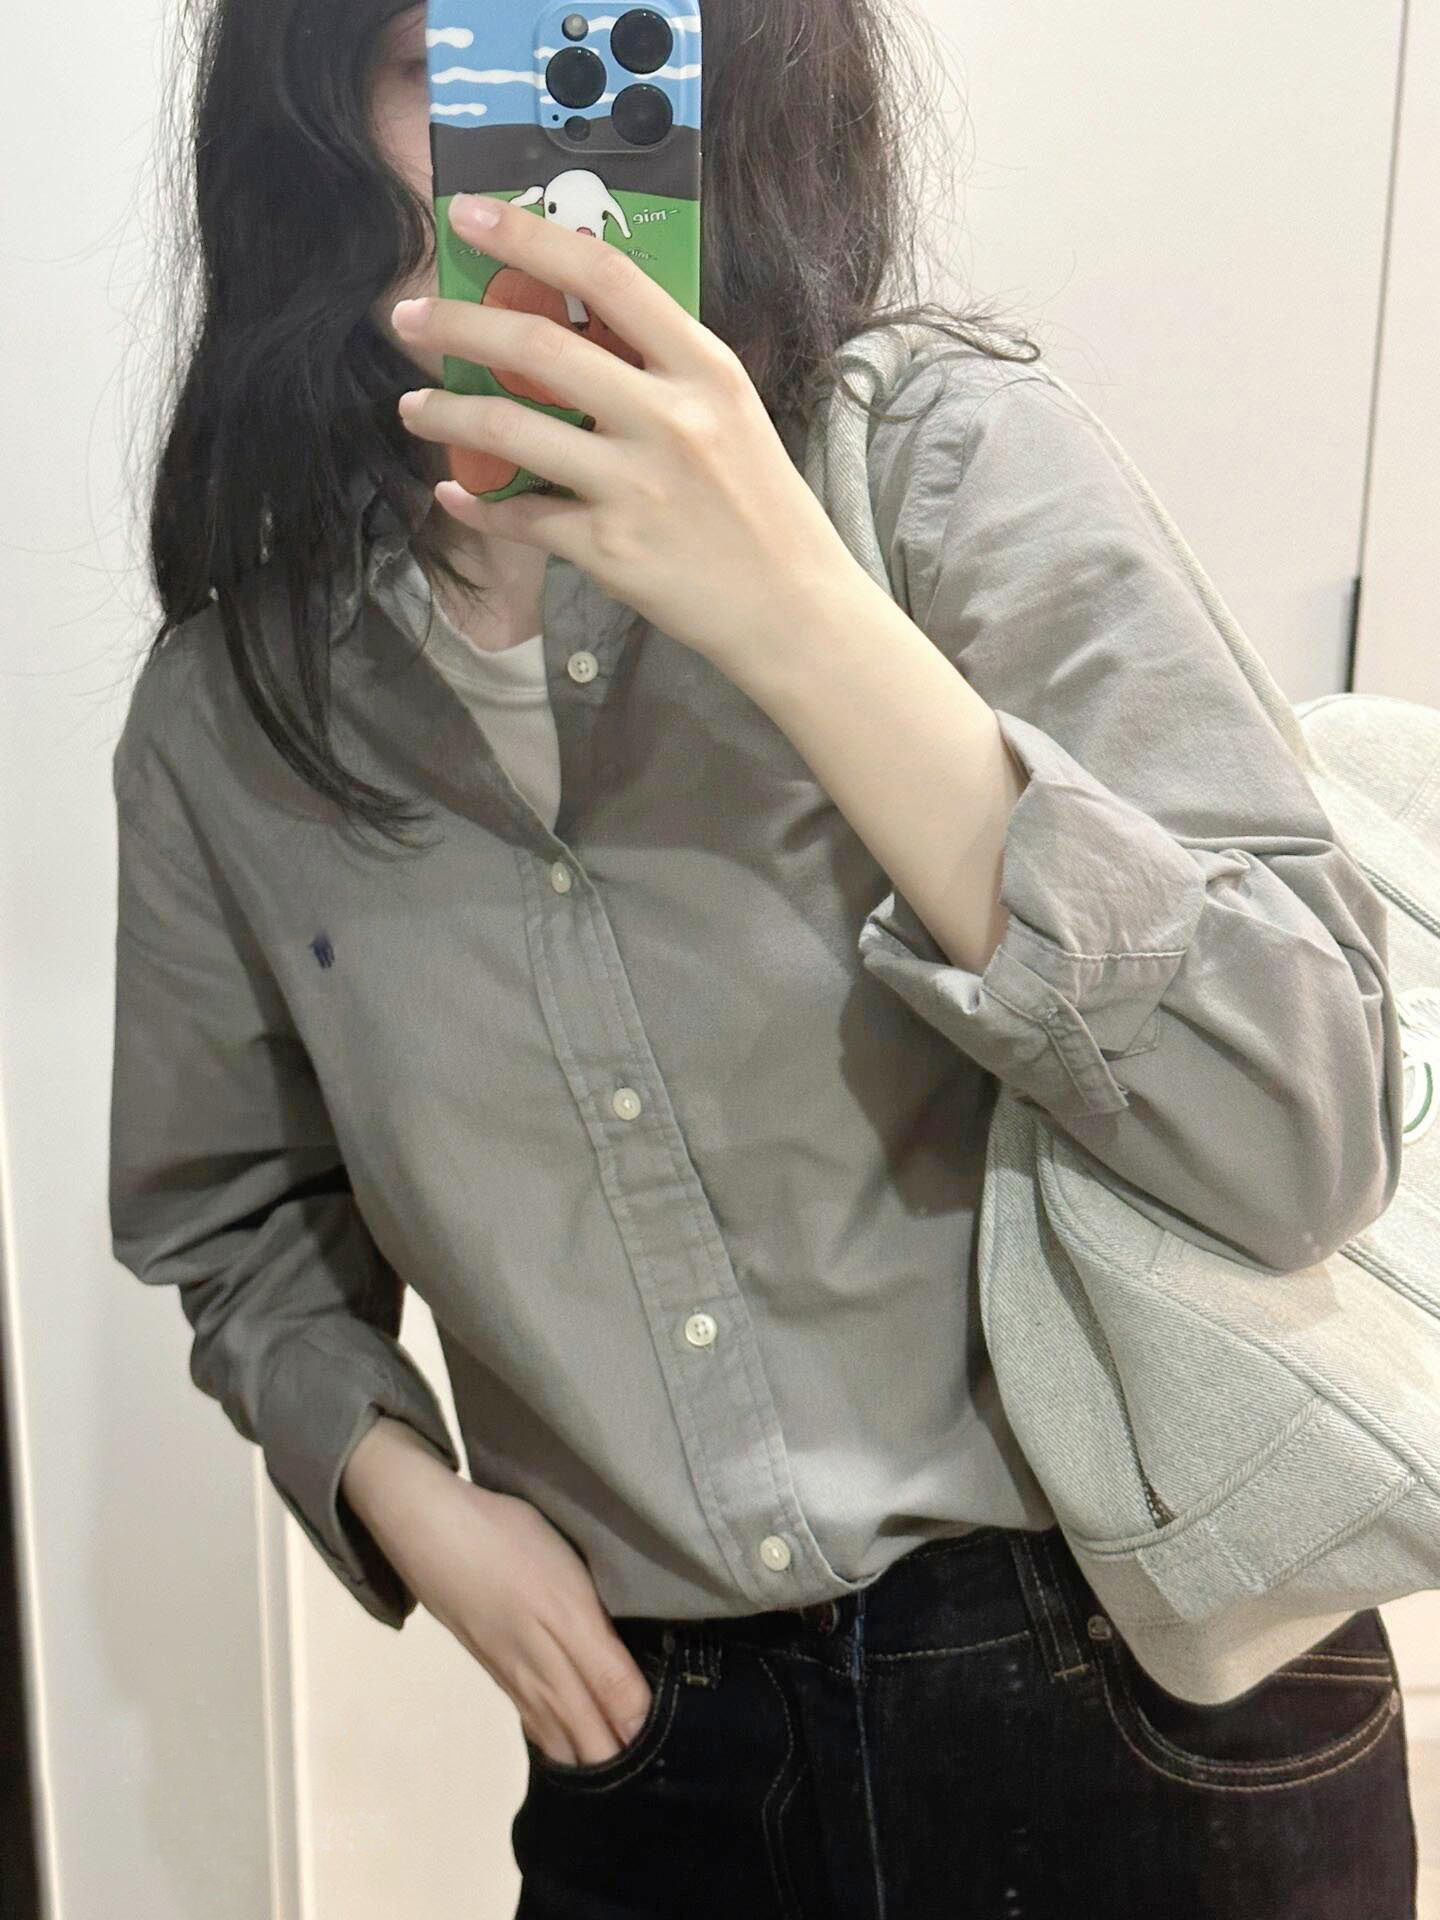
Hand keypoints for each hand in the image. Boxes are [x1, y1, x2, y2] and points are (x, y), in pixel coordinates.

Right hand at [343, 1417, 653, 1766]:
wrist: (432, 1531)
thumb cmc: (511, 1547)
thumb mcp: (572, 1594)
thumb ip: (606, 1664)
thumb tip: (636, 1718)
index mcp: (569, 1656)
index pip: (619, 1715)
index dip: (647, 1738)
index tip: (680, 1748)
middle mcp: (540, 1681)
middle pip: (586, 1739)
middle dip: (618, 1757)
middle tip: (655, 1770)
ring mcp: (514, 1675)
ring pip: (558, 1734)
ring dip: (587, 1754)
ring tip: (616, 1768)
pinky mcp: (496, 1662)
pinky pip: (535, 1720)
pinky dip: (557, 1740)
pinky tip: (566, 1742)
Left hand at [390, 191, 867, 668]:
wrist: (794, 607)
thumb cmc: (759, 506)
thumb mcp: (729, 413)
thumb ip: (662, 369)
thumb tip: (572, 329)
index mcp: (702, 369)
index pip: (605, 277)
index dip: (527, 237)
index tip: (468, 216)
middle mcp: (668, 419)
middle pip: (538, 349)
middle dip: (457, 326)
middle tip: (410, 318)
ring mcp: (635, 487)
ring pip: (510, 433)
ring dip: (445, 416)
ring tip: (414, 408)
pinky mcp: (610, 550)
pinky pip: (521, 517)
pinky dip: (477, 506)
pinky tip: (456, 496)